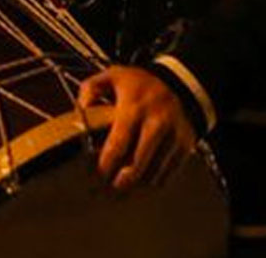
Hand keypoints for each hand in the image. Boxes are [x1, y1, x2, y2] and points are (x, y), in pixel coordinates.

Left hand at [78, 66, 197, 192]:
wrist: (181, 83)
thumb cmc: (141, 84)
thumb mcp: (114, 76)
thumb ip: (91, 88)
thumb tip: (80, 110)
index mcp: (135, 107)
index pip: (118, 145)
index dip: (105, 166)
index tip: (96, 175)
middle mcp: (156, 123)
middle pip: (137, 165)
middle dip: (120, 183)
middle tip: (108, 190)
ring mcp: (173, 136)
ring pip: (153, 174)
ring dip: (136, 185)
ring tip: (123, 188)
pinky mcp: (184, 146)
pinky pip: (167, 174)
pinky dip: (153, 182)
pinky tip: (141, 180)